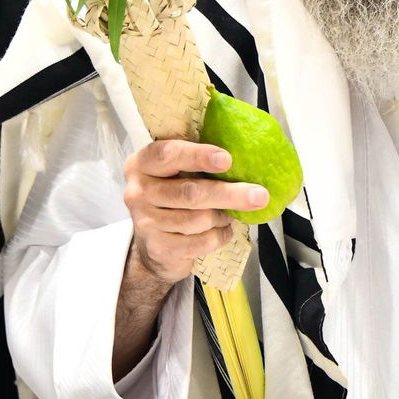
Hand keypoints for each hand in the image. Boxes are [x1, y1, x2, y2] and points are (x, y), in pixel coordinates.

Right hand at [122, 138, 266, 287]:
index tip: (227, 160)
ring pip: (198, 219)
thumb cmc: (173, 196)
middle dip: (228, 194)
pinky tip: (223, 230)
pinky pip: (201, 242)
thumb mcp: (175, 171)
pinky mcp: (158, 248)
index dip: (198, 156)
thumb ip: (197, 159)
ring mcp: (145, 222)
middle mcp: (138, 191)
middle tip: (260, 195)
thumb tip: (245, 151)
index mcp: (142, 163)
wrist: (153, 245)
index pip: (168, 154)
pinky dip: (220, 236)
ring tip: (230, 213)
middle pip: (190, 192)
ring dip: (223, 216)